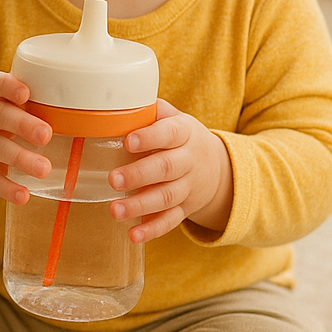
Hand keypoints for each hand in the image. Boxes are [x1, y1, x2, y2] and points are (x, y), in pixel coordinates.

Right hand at [0, 71, 51, 221]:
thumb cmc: (3, 119)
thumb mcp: (10, 104)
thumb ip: (37, 101)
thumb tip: (90, 101)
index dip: (8, 87)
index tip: (26, 94)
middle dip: (21, 124)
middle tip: (46, 134)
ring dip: (20, 158)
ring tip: (44, 169)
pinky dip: (6, 187)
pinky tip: (23, 195)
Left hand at [108, 100, 232, 242]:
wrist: (218, 167)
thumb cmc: (181, 138)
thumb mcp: (174, 118)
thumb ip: (150, 111)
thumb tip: (118, 96)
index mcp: (184, 133)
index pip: (169, 133)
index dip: (150, 137)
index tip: (128, 142)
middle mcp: (189, 161)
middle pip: (166, 168)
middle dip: (139, 175)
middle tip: (113, 179)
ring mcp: (188, 187)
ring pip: (166, 197)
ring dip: (140, 205)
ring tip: (115, 210)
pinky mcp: (185, 209)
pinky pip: (171, 221)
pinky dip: (152, 230)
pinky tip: (133, 235)